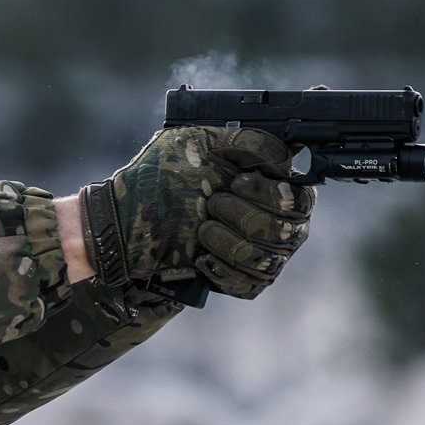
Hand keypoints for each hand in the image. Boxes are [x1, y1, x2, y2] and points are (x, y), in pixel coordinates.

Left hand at [78, 127, 315, 298]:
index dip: (272, 192)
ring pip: (269, 260)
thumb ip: (244, 139)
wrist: (124, 220)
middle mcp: (273, 221)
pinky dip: (224, 271)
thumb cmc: (160, 177)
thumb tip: (285, 148)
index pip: (300, 198)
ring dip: (231, 243)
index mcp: (269, 186)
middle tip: (212, 204)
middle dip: (246, 216)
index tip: (236, 181)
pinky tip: (201, 257)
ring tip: (202, 230)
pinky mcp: (237, 280)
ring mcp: (257, 253)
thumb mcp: (196, 142)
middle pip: (290, 231)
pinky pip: (251, 285)